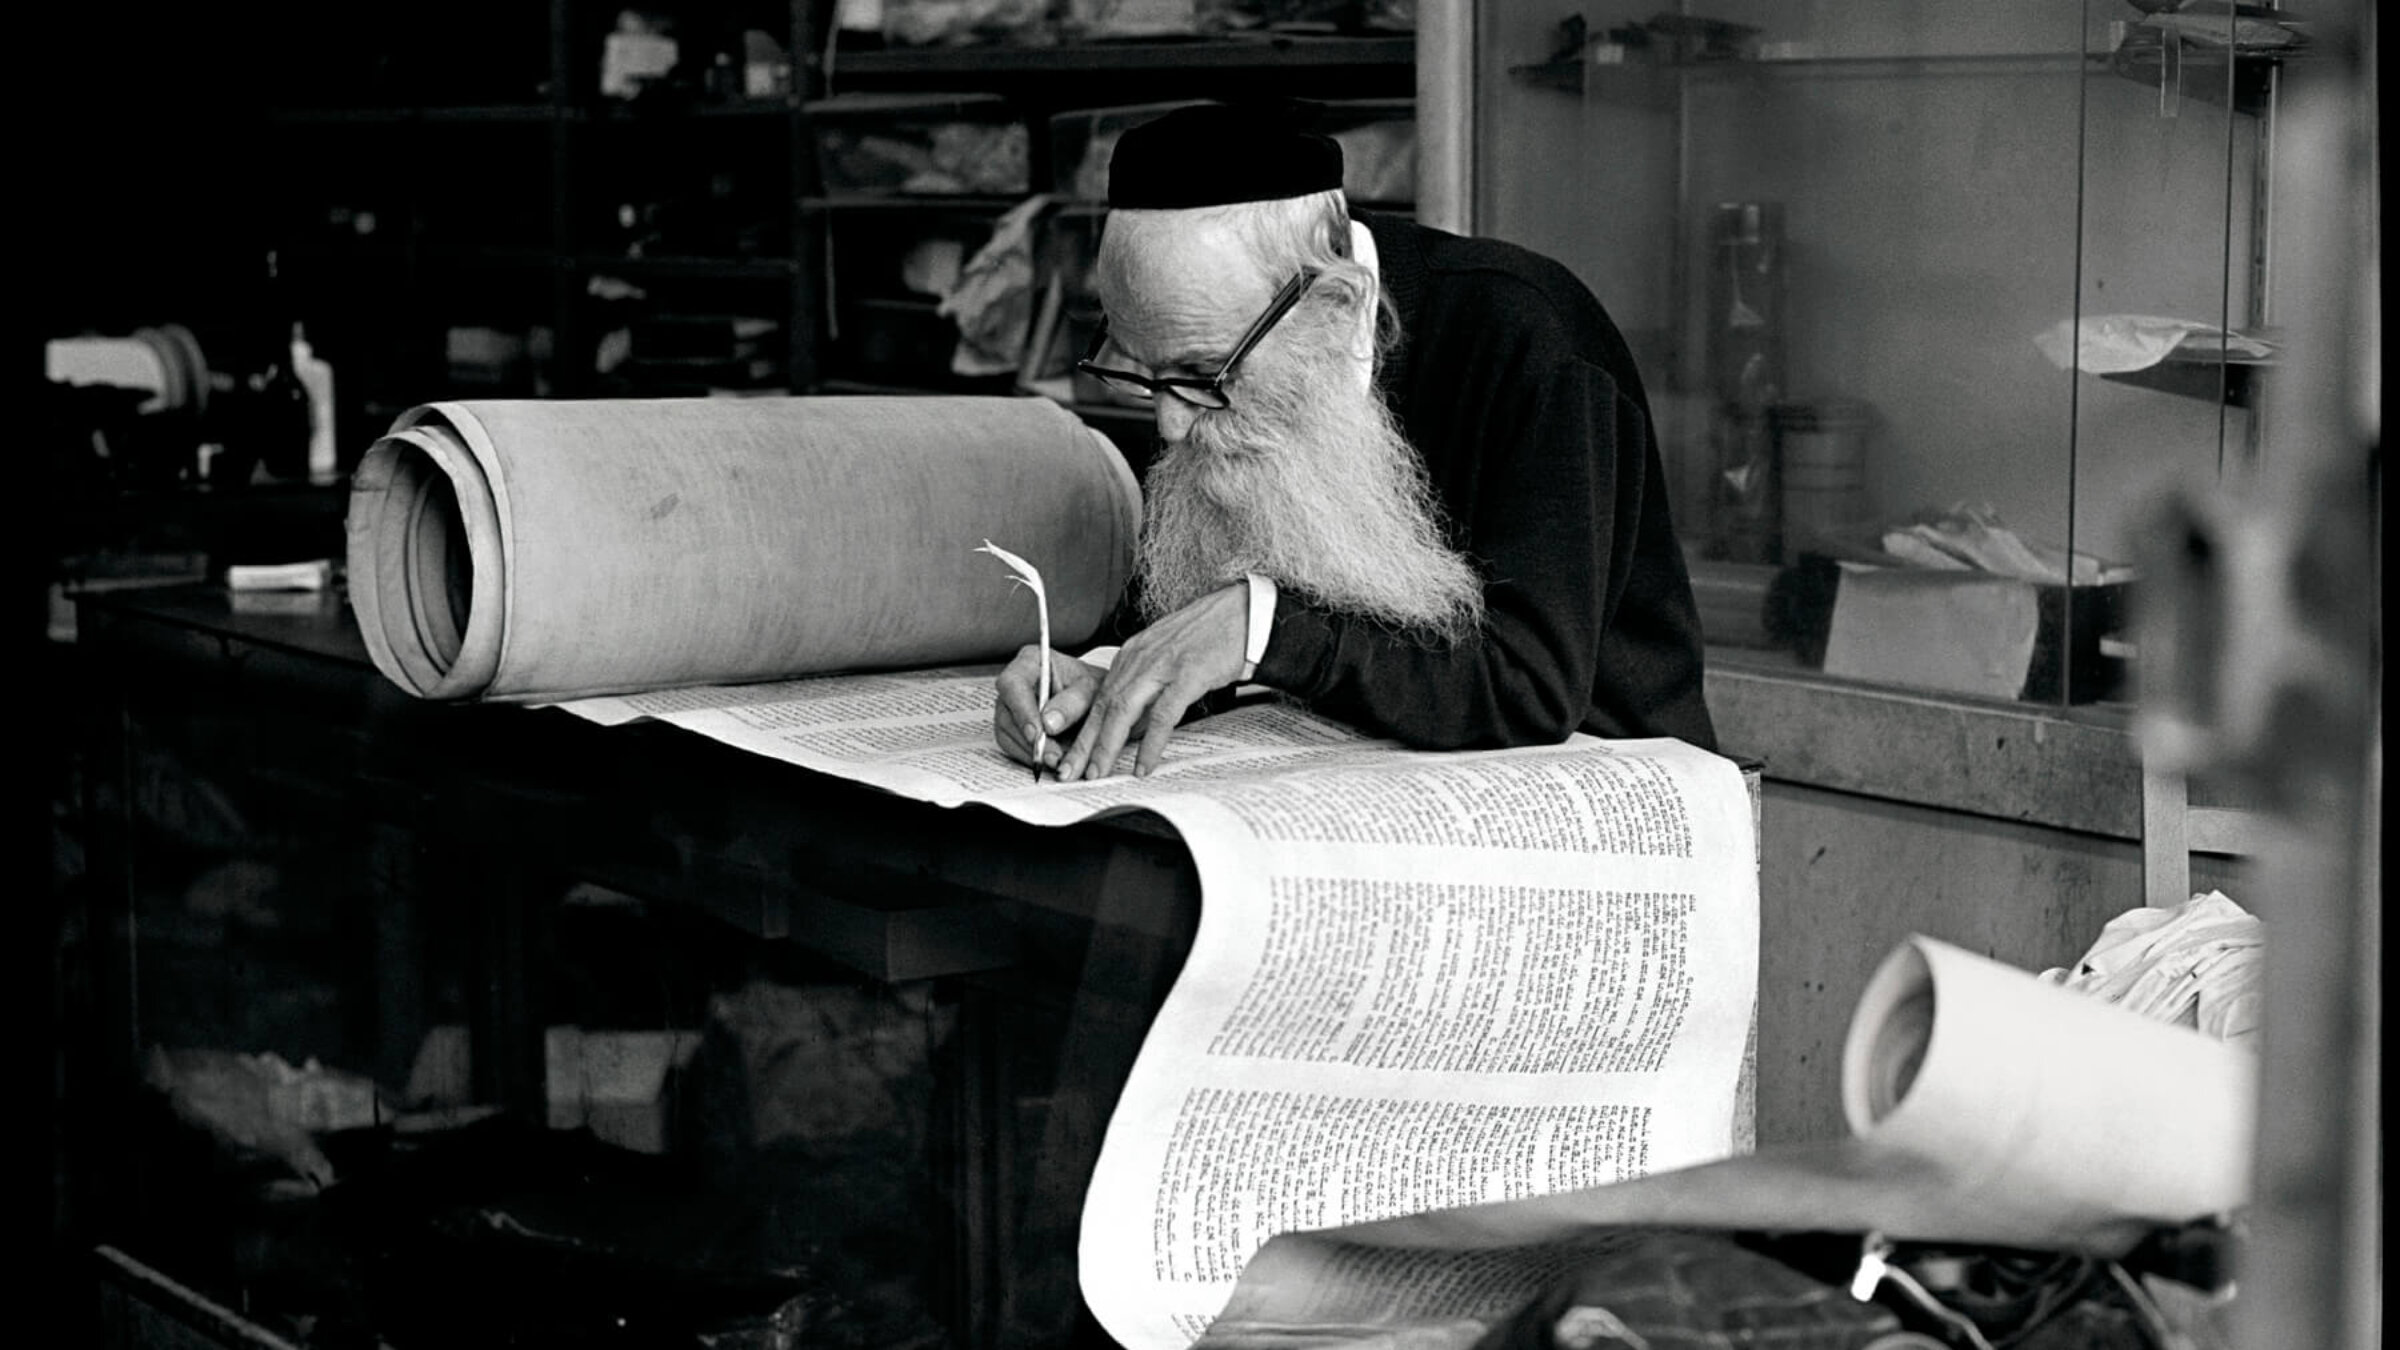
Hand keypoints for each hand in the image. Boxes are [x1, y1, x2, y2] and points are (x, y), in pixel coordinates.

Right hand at [993, 646, 1102, 771]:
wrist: (1096, 701)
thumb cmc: (1092, 688)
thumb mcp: (1091, 690)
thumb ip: (1073, 703)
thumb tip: (1048, 724)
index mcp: (1030, 662)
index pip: (1013, 684)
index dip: (1021, 710)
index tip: (1037, 733)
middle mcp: (1014, 684)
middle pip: (1007, 714)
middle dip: (1030, 740)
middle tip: (1054, 757)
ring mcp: (1010, 707)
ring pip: (1007, 734)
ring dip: (1031, 752)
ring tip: (1059, 762)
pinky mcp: (1012, 728)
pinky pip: (1012, 747)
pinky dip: (1030, 758)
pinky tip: (1051, 762)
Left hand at [1055, 581, 1249, 780]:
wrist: (1245, 612)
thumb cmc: (1211, 635)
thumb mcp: (1167, 657)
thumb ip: (1146, 687)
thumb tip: (1132, 725)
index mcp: (1133, 654)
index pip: (1098, 697)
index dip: (1083, 730)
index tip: (1072, 755)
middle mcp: (1141, 658)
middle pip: (1103, 706)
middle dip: (1084, 744)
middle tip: (1070, 771)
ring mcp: (1163, 665)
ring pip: (1123, 710)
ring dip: (1107, 745)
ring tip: (1098, 772)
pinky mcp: (1188, 674)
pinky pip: (1163, 714)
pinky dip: (1151, 742)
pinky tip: (1144, 763)